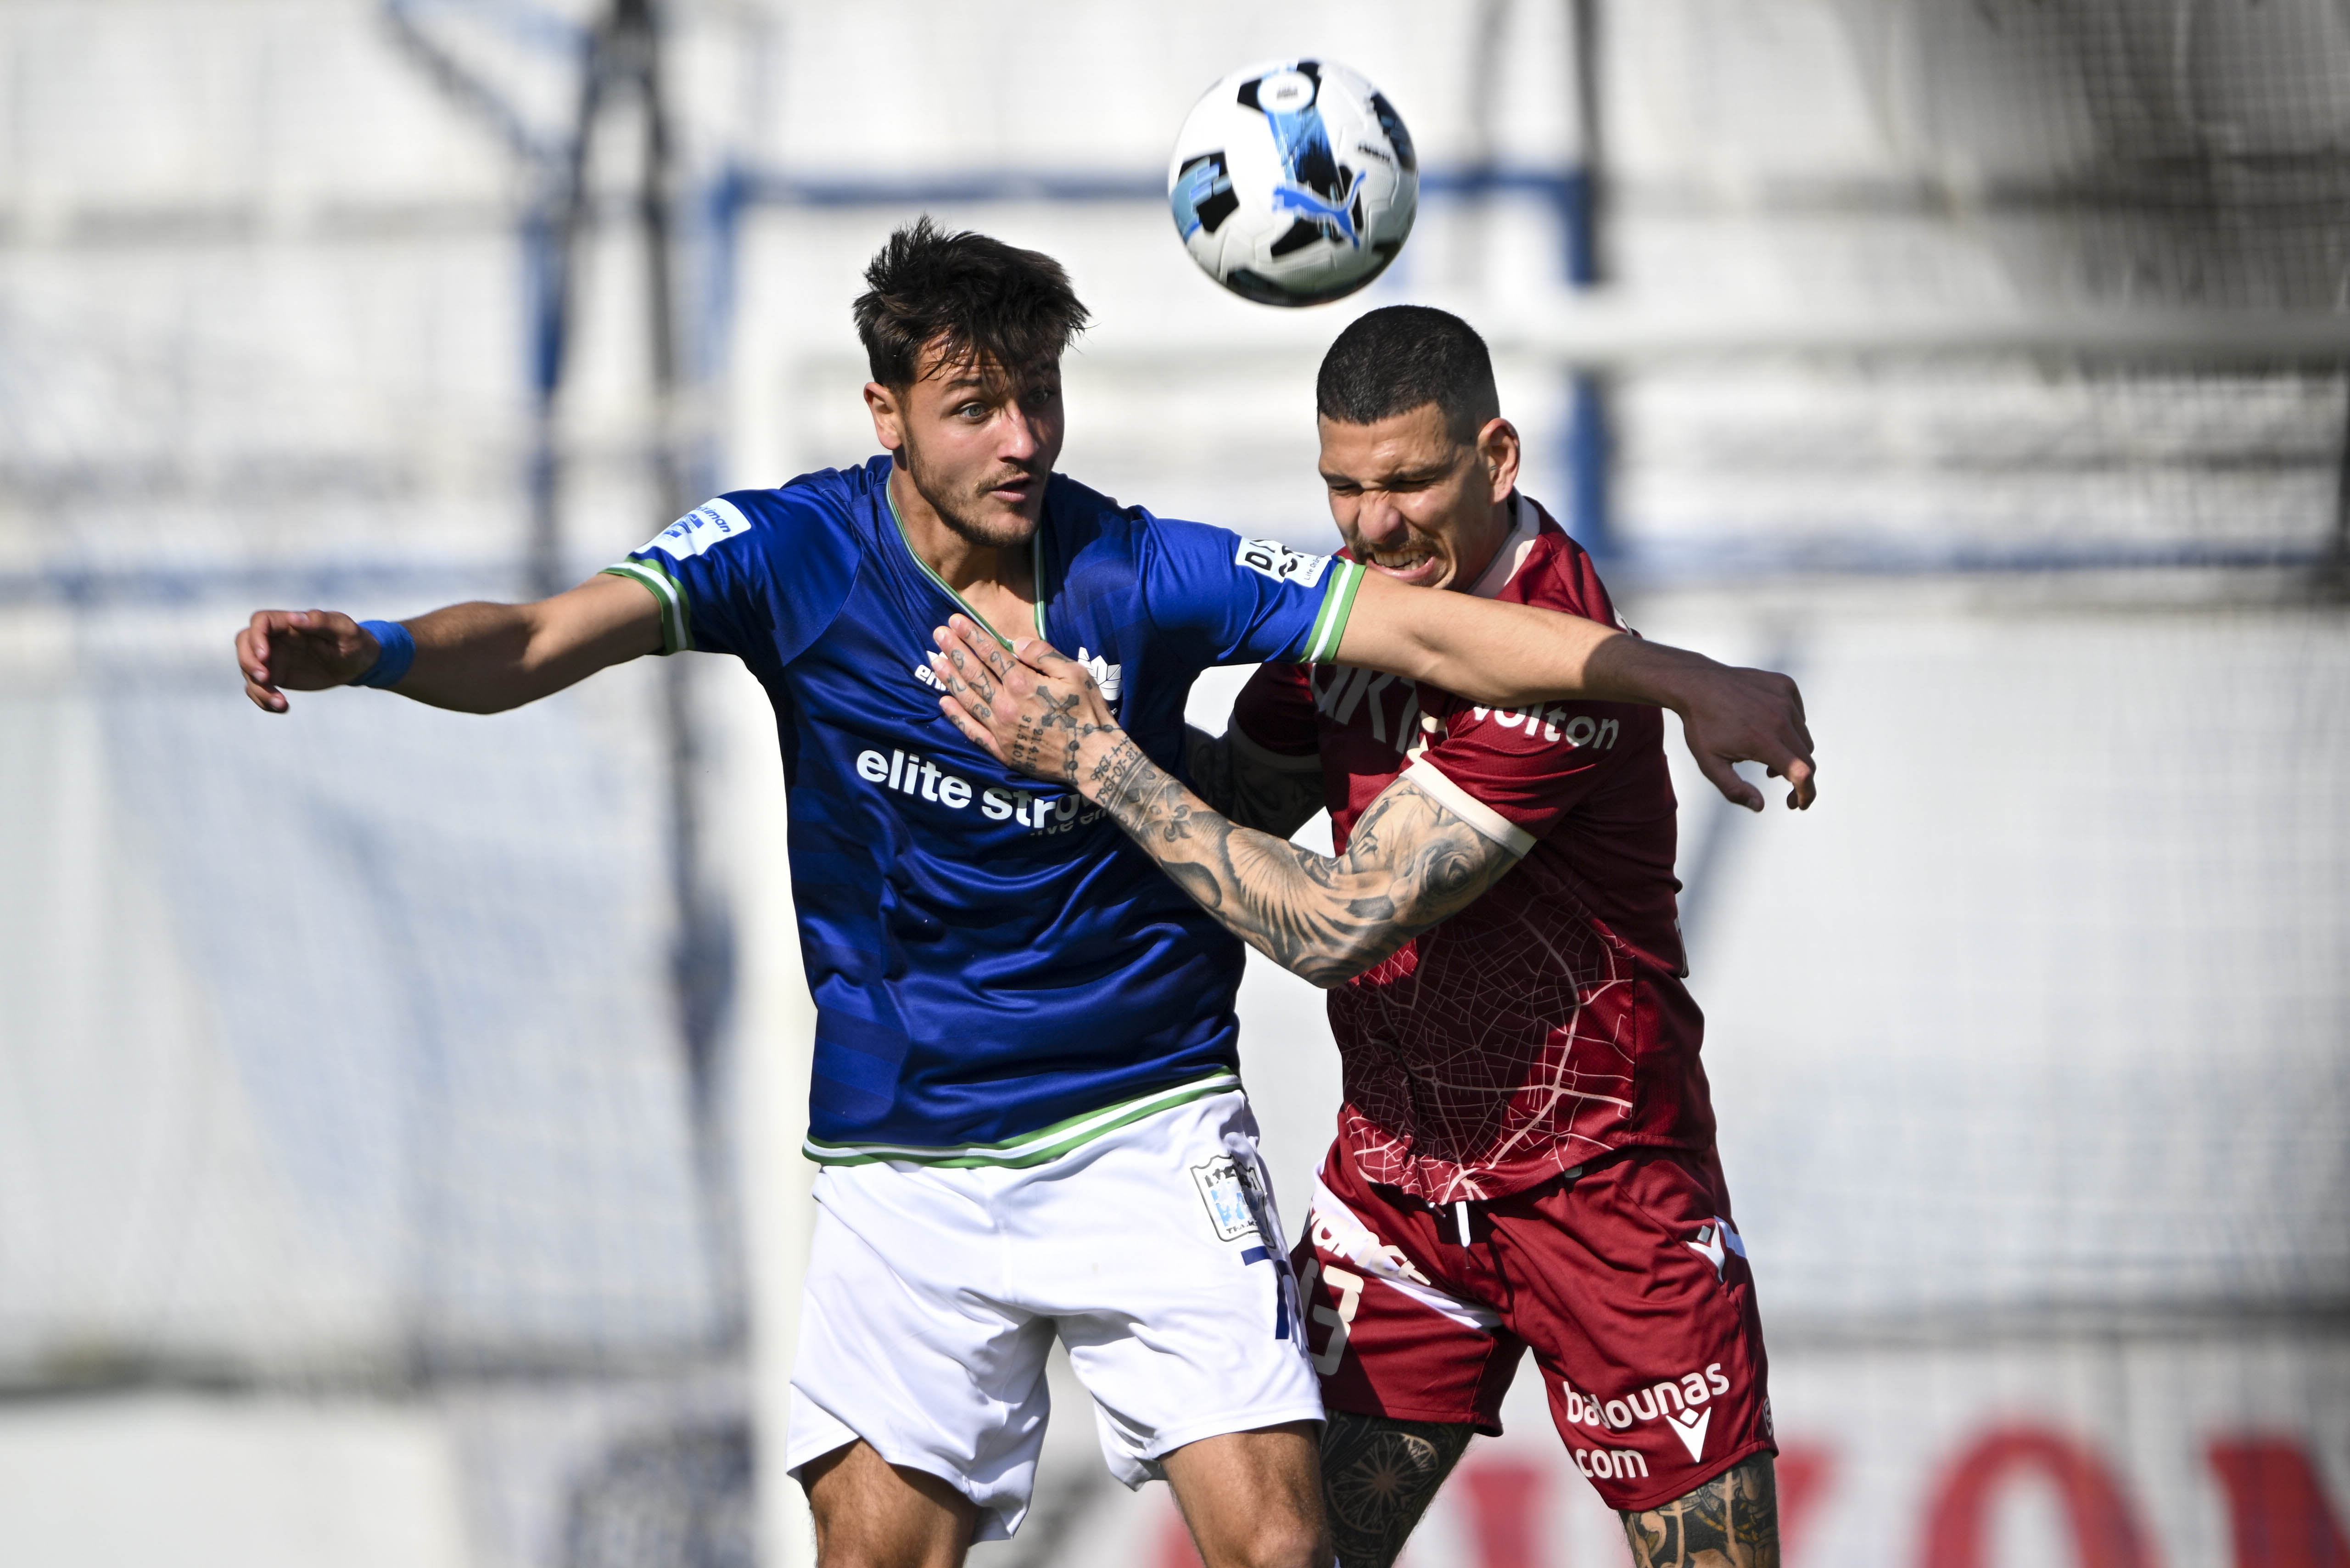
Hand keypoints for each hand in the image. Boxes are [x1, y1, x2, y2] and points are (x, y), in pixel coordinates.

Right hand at [236, 609, 378, 712]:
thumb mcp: (345, 631)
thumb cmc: (354, 641)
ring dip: (258, 688)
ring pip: (249, 669)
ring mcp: (274, 658)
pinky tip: (282, 707)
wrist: (358, 664)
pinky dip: (263, 700)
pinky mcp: (277, 676)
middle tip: (266, 679)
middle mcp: (276, 639)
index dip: (256, 638)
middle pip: (245, 643)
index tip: (265, 657)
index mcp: (289, 623)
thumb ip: (321, 622)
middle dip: (248, 662)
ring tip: (281, 703)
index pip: (260, 622)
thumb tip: (294, 618)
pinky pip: (258, 688)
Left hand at [929, 616, 1121, 784]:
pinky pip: (971, 730)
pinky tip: (943, 701)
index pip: (991, 653)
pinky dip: (955, 716)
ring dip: (949, 677)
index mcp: (1023, 683)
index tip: (955, 620)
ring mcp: (1000, 729)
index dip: (972, 635)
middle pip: (974, 673)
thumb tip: (1016, 643)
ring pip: (967, 698)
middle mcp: (1005, 705)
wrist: (1093, 759)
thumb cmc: (1088, 712)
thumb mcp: (1075, 674)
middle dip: (954, 650)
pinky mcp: (1000, 750)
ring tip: (935, 660)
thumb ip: (1044, 655)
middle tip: (938, 634)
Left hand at [1674, 663, 1815, 811]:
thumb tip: (1760, 806)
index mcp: (1763, 741)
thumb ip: (1734, 789)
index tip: (1798, 804)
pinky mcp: (1785, 685)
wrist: (1696, 685)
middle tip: (1778, 784)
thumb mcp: (1710, 764)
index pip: (1802, 772)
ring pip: (1803, 737)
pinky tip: (1767, 728)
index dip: (1806, 793)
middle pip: (1806, 758)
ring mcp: (1784, 699)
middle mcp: (1779, 718)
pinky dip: (1790, 727)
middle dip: (1799, 779)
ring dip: (1792, 751)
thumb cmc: (1701, 726)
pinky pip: (1798, 714)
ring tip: (1765, 754)